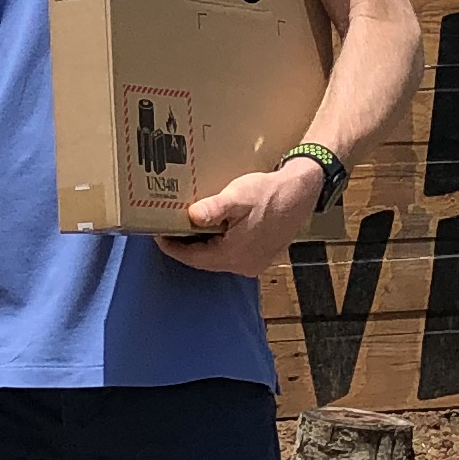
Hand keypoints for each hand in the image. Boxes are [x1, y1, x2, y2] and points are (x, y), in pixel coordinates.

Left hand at [153, 162, 326, 281]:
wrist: (301, 193)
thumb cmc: (269, 193)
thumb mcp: (238, 196)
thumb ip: (215, 208)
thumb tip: (192, 216)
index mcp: (232, 255)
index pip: (191, 258)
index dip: (171, 247)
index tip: (156, 234)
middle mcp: (242, 266)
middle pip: (202, 260)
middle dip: (184, 246)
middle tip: (168, 229)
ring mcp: (252, 264)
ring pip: (217, 258)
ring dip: (201, 245)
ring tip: (187, 228)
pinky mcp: (260, 257)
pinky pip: (231, 255)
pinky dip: (218, 245)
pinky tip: (214, 229)